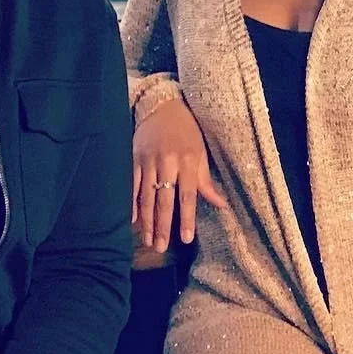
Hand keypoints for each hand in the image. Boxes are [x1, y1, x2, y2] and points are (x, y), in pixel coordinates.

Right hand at [132, 96, 226, 251]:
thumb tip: (221, 204)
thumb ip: (206, 180)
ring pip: (146, 196)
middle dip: (162, 225)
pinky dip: (132, 203)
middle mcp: (167, 163)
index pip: (187, 196)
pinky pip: (132, 185)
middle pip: (164, 200)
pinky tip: (133, 220)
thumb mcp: (200, 152)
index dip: (186, 218)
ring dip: (147, 221)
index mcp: (187, 161)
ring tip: (148, 240)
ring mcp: (149, 161)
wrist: (162, 105)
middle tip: (160, 248)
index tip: (185, 238)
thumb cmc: (186, 130)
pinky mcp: (135, 159)